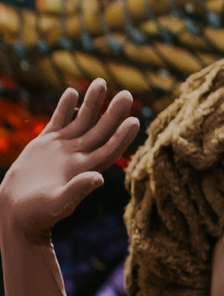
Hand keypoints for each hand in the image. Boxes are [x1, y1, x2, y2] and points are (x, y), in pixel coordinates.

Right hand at [0, 81, 139, 241]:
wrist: (16, 211)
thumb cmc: (38, 213)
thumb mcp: (58, 203)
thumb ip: (78, 190)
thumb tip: (99, 178)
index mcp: (83, 170)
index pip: (108, 150)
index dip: (122, 136)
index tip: (134, 120)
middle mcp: (76, 156)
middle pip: (99, 131)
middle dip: (113, 113)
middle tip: (127, 94)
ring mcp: (61, 149)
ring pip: (80, 121)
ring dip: (91, 103)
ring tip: (100, 82)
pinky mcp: (44, 144)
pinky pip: (58, 121)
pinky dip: (65, 107)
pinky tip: (73, 92)